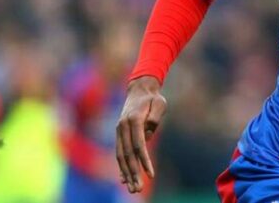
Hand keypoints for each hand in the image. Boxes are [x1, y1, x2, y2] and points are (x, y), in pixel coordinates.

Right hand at [116, 76, 166, 192]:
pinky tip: (124, 180)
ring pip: (121, 156)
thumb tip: (148, 134)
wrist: (139, 89)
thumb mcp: (160, 103)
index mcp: (133, 120)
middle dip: (133, 173)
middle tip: (138, 189)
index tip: (151, 174)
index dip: (144, 161)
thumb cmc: (153, 98)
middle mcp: (123, 126)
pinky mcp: (119, 134)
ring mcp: (119, 130)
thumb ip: (155, 117)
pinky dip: (121, 167)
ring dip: (126, 174)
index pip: (138, 145)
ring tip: (133, 189)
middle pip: (127, 154)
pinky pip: (119, 153)